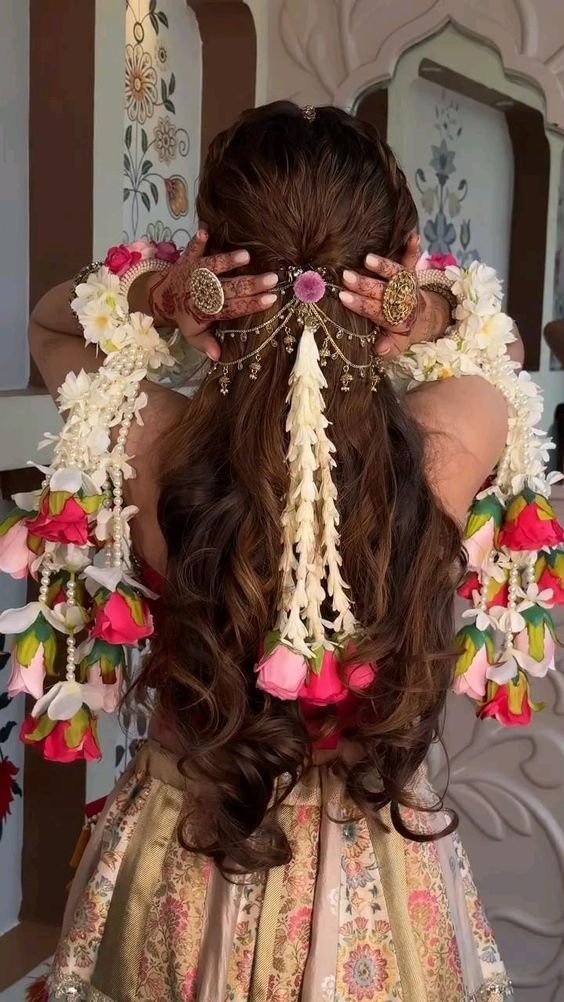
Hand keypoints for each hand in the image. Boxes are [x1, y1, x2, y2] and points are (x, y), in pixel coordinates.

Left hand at [151, 230, 277, 360]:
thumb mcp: (193, 335)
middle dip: (252, 284)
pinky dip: (197, 241)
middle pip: (230, 288)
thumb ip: (206, 344)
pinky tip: (206, 231)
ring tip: (246, 257)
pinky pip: (192, 249)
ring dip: (227, 261)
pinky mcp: (188, 259)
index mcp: (208, 310)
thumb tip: (218, 356)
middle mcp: (204, 291)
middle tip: (272, 279)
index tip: (270, 299)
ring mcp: (196, 274)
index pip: (233, 308)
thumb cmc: (185, 316)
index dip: (251, 305)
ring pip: (213, 267)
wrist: (161, 298)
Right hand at [338, 235, 450, 356]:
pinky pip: (413, 261)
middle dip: (364, 285)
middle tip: (346, 277)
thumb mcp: (398, 345)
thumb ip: (388, 347)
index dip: (360, 305)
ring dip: (382, 266)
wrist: (424, 319)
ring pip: (395, 275)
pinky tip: (413, 236)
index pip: (375, 311)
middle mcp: (401, 300)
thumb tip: (379, 349)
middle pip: (382, 292)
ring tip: (368, 259)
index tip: (344, 298)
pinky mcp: (411, 274)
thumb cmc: (403, 331)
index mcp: (396, 319)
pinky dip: (414, 249)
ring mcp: (407, 286)